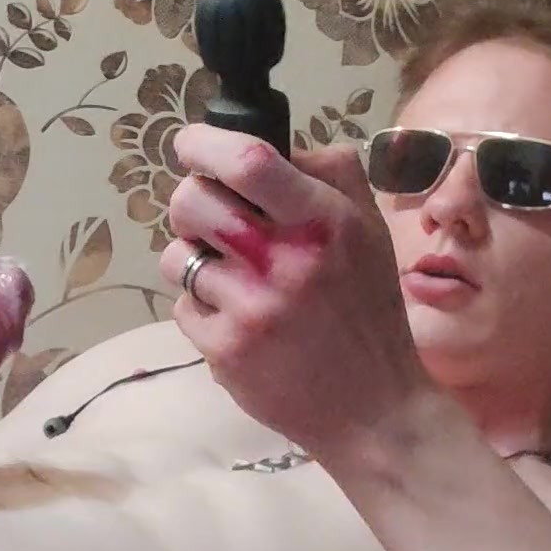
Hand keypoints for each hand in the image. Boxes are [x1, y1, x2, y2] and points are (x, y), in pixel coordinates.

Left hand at [158, 124, 435, 460]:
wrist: (372, 408)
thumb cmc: (366, 309)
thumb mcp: (368, 228)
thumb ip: (328, 173)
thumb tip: (273, 143)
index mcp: (324, 221)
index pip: (247, 160)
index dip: (203, 143)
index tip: (192, 145)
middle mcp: (285, 261)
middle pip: (190, 201)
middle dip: (190, 203)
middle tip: (213, 220)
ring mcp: (250, 309)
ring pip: (177, 256)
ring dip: (194, 259)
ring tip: (234, 277)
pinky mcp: (224, 351)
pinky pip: (183, 306)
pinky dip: (203, 308)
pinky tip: (239, 321)